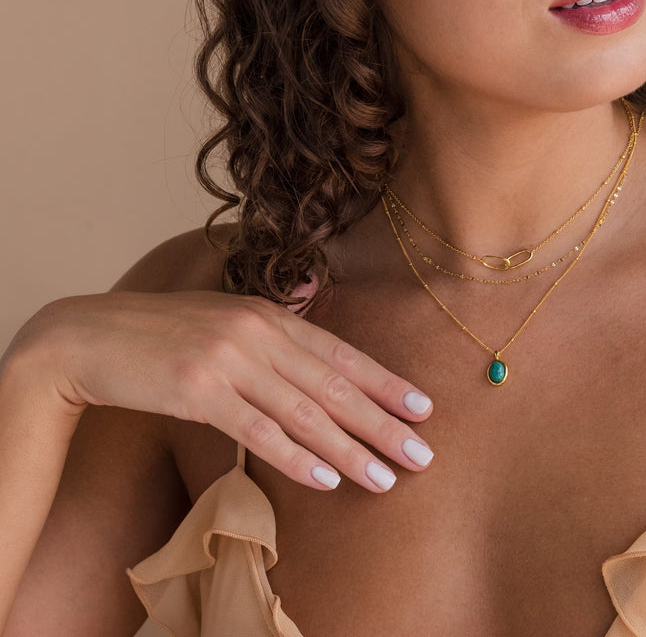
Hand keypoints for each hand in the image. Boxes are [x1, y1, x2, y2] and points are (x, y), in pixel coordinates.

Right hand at [10, 285, 433, 493]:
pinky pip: (257, 430)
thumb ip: (271, 314)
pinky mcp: (199, 391)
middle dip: (382, 423)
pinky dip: (295, 456)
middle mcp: (258, 333)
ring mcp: (230, 361)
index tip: (423, 408)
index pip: (342, 353)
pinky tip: (326, 479)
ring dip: (349, 449)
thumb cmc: (164, 330)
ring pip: (304, 412)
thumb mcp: (224, 312)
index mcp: (271, 314)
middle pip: (334, 386)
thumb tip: (308, 297)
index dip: (385, 382)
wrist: (91, 336)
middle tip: (422, 455)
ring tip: (385, 478)